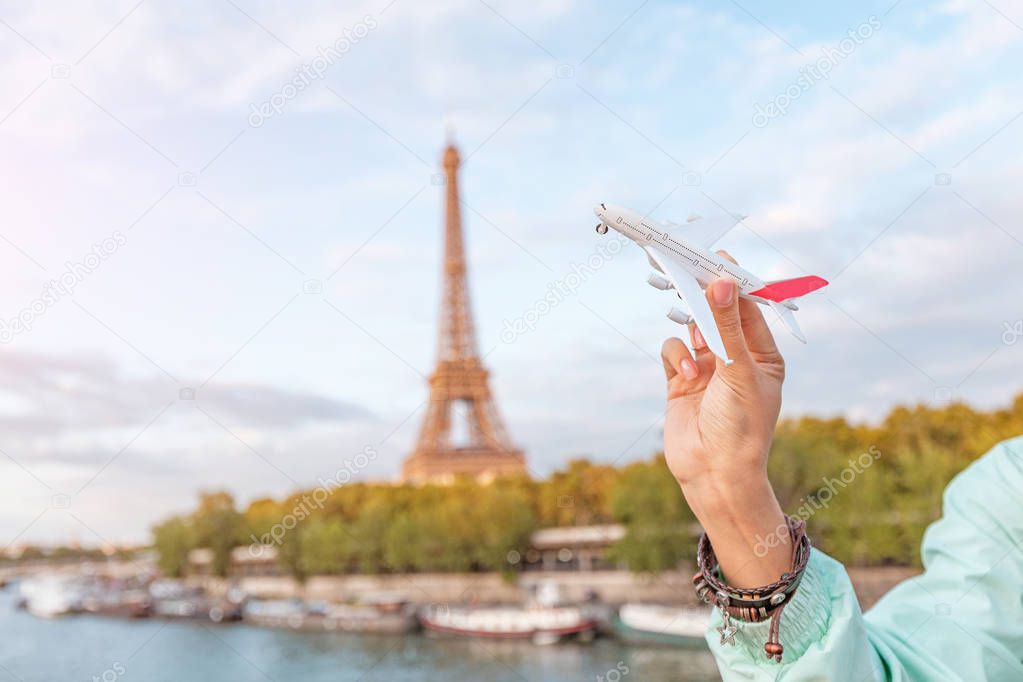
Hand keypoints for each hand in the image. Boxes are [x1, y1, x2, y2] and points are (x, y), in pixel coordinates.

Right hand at [660, 252, 789, 586]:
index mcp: (763, 354)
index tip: (715, 255)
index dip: (731, 280)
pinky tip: (685, 376)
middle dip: (701, 295)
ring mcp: (707, 368)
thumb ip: (726, 326)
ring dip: (690, 332)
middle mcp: (736, 357)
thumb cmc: (741, 428)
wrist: (715, 476)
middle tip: (685, 266)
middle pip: (716, 313)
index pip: (747, 306)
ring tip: (688, 331)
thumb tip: (721, 282)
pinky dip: (675, 357)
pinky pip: (672, 350)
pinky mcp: (679, 381)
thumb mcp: (738, 372)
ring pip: (691, 328)